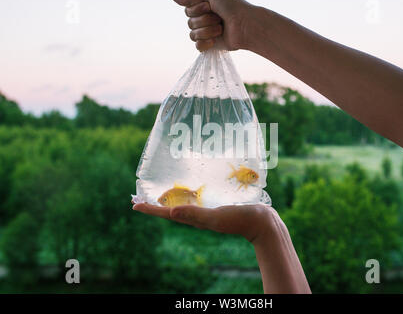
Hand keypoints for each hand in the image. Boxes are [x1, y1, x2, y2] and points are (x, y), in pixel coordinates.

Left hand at [132, 203, 276, 242]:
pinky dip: (188, 194)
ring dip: (169, 198)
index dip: (150, 209)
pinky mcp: (216, 204)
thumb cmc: (238, 219)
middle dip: (155, 203)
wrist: (261, 222)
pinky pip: (197, 198)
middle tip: (141, 196)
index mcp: (194, 218)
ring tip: (160, 191)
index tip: (134, 204)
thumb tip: (170, 213)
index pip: (166, 214)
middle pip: (171, 208)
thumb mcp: (215, 217)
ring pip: (183, 203)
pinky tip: (190, 187)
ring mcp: (207, 210)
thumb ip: (194, 214)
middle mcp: (198, 214)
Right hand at [172, 0, 252, 50]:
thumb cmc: (232, 7)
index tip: (209, 6)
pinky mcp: (211, 45)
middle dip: (204, 20)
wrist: (245, 25)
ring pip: (193, 35)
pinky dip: (206, 42)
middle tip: (218, 17)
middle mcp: (204, 19)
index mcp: (204, 7)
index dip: (196, 9)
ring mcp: (207, 33)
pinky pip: (198, 46)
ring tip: (221, 28)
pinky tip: (215, 40)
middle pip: (189, 22)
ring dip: (207, 30)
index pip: (187, 10)